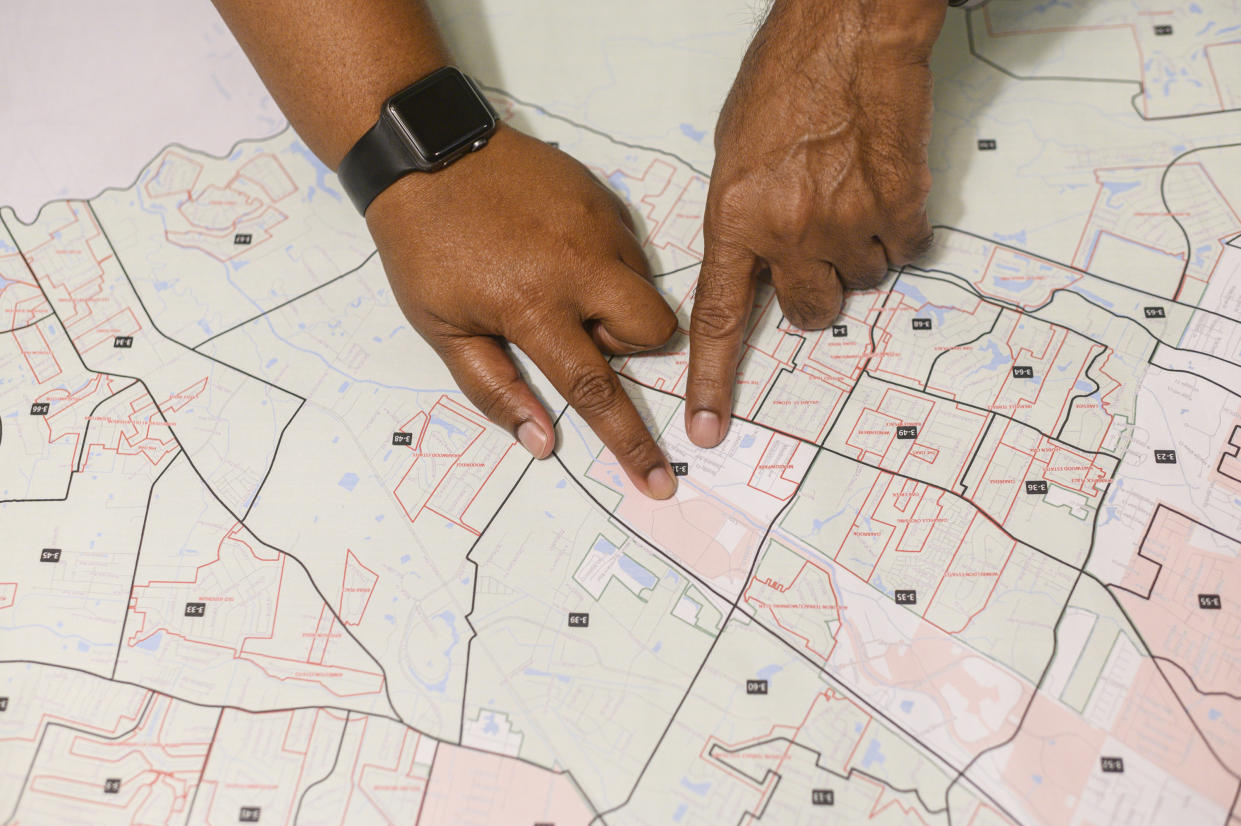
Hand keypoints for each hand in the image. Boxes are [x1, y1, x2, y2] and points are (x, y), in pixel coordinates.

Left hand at [367, 124, 679, 498]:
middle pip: (654, 331)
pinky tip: (560, 251)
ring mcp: (596, 225)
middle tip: (580, 332)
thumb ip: (494, 388)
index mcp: (533, 306)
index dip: (631, 443)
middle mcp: (578, 266)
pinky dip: (607, 264)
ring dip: (614, 304)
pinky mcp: (602, 196)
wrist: (425, 154)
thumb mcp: (441, 328)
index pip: (597, 390)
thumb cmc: (424, 248)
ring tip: (557, 285)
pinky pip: (631, 247)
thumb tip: (542, 441)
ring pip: (644, 287)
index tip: (658, 480)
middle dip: (632, 346)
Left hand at [685, 0, 946, 447]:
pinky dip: (901, 226)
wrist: (846, 32)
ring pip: (861, 280)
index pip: (718, 318)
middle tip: (818, 240)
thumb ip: (741, 219)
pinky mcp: (900, 208)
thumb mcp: (735, 155)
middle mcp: (787, 233)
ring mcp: (846, 224)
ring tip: (851, 189)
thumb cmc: (786, 81)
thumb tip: (753, 262)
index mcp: (735, 220)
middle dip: (815, 288)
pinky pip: (907, 250)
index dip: (713, 380)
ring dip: (860, 249)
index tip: (708, 428)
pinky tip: (885, 179)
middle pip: (808, 311)